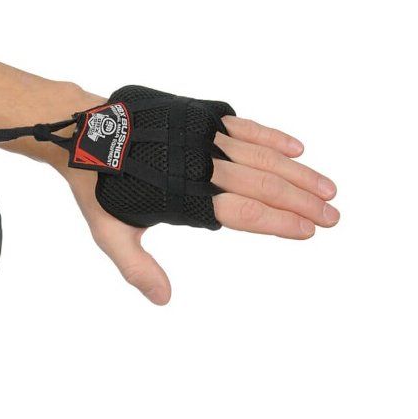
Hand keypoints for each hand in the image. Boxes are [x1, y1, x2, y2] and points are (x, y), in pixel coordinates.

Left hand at [62, 115, 338, 304]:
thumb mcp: (112, 234)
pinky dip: (273, 137)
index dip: (279, 222)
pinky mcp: (202, 118)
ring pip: (262, 157)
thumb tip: (163, 300)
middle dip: (301, 203)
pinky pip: (246, 128)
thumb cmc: (99, 189)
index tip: (309, 231)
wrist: (84, 133)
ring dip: (298, 174)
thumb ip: (139, 268)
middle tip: (333, 216)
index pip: (245, 212)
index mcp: (187, 198)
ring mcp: (205, 140)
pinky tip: (298, 150)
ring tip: (328, 189)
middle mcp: (202, 167)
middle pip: (263, 186)